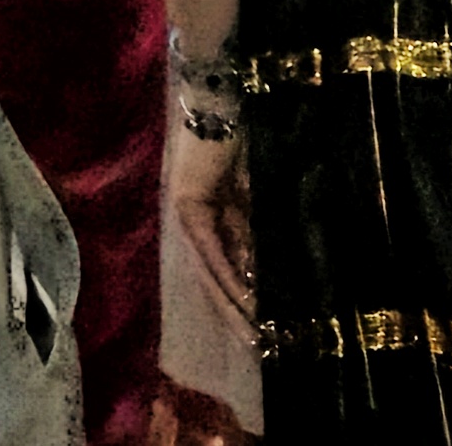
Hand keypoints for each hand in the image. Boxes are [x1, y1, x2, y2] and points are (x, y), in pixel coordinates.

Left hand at [166, 117, 253, 328]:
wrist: (222, 105)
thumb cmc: (241, 145)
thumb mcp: (254, 199)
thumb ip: (252, 233)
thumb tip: (261, 276)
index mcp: (212, 220)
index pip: (225, 271)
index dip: (241, 303)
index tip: (263, 331)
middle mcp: (194, 224)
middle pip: (214, 280)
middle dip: (236, 315)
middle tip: (260, 346)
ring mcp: (187, 216)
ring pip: (211, 273)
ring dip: (233, 304)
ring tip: (256, 333)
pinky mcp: (188, 206)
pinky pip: (211, 251)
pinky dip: (228, 275)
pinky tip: (244, 298)